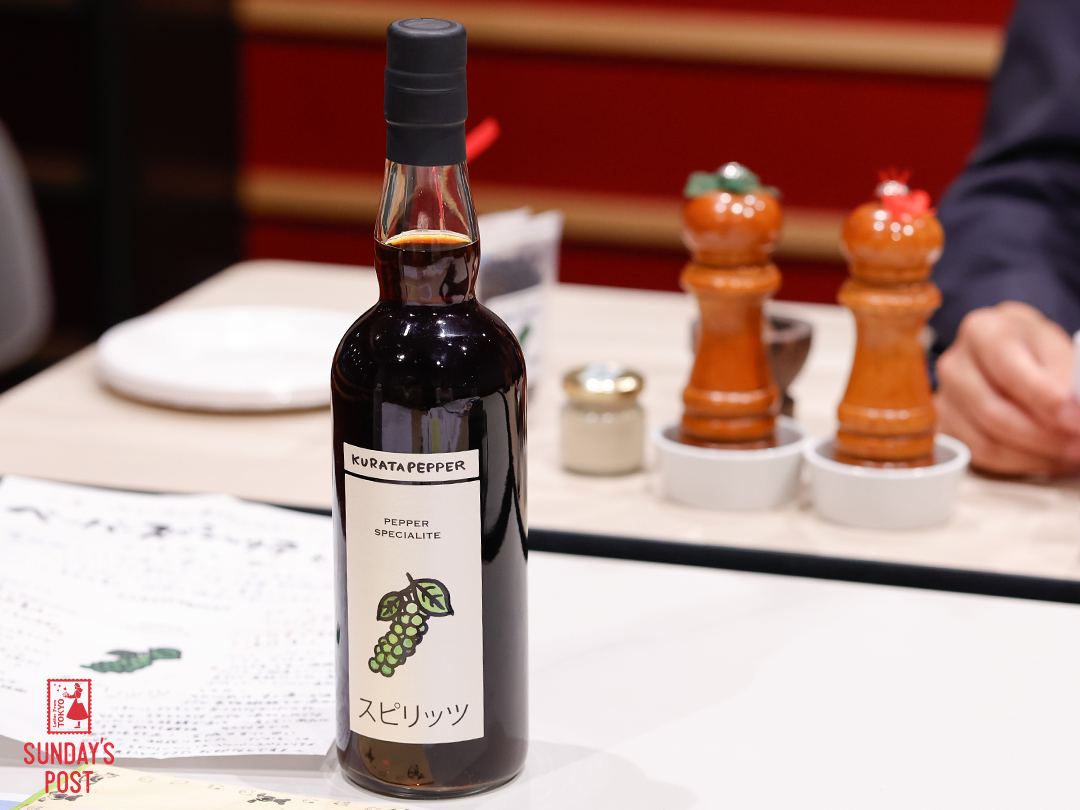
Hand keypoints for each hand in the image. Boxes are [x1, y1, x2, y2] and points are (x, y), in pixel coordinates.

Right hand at [935, 301, 1079, 474]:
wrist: (1009, 353)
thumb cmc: (1034, 349)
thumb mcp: (1057, 350)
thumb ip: (1067, 378)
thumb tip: (1077, 408)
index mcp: (983, 331)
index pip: (1008, 370)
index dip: (1045, 399)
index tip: (1077, 418)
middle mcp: (955, 364)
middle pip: (994, 412)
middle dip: (1044, 436)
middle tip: (1079, 445)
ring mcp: (946, 398)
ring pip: (987, 441)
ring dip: (1035, 455)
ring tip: (1069, 453)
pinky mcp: (946, 426)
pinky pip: (981, 455)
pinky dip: (1019, 463)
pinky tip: (1046, 457)